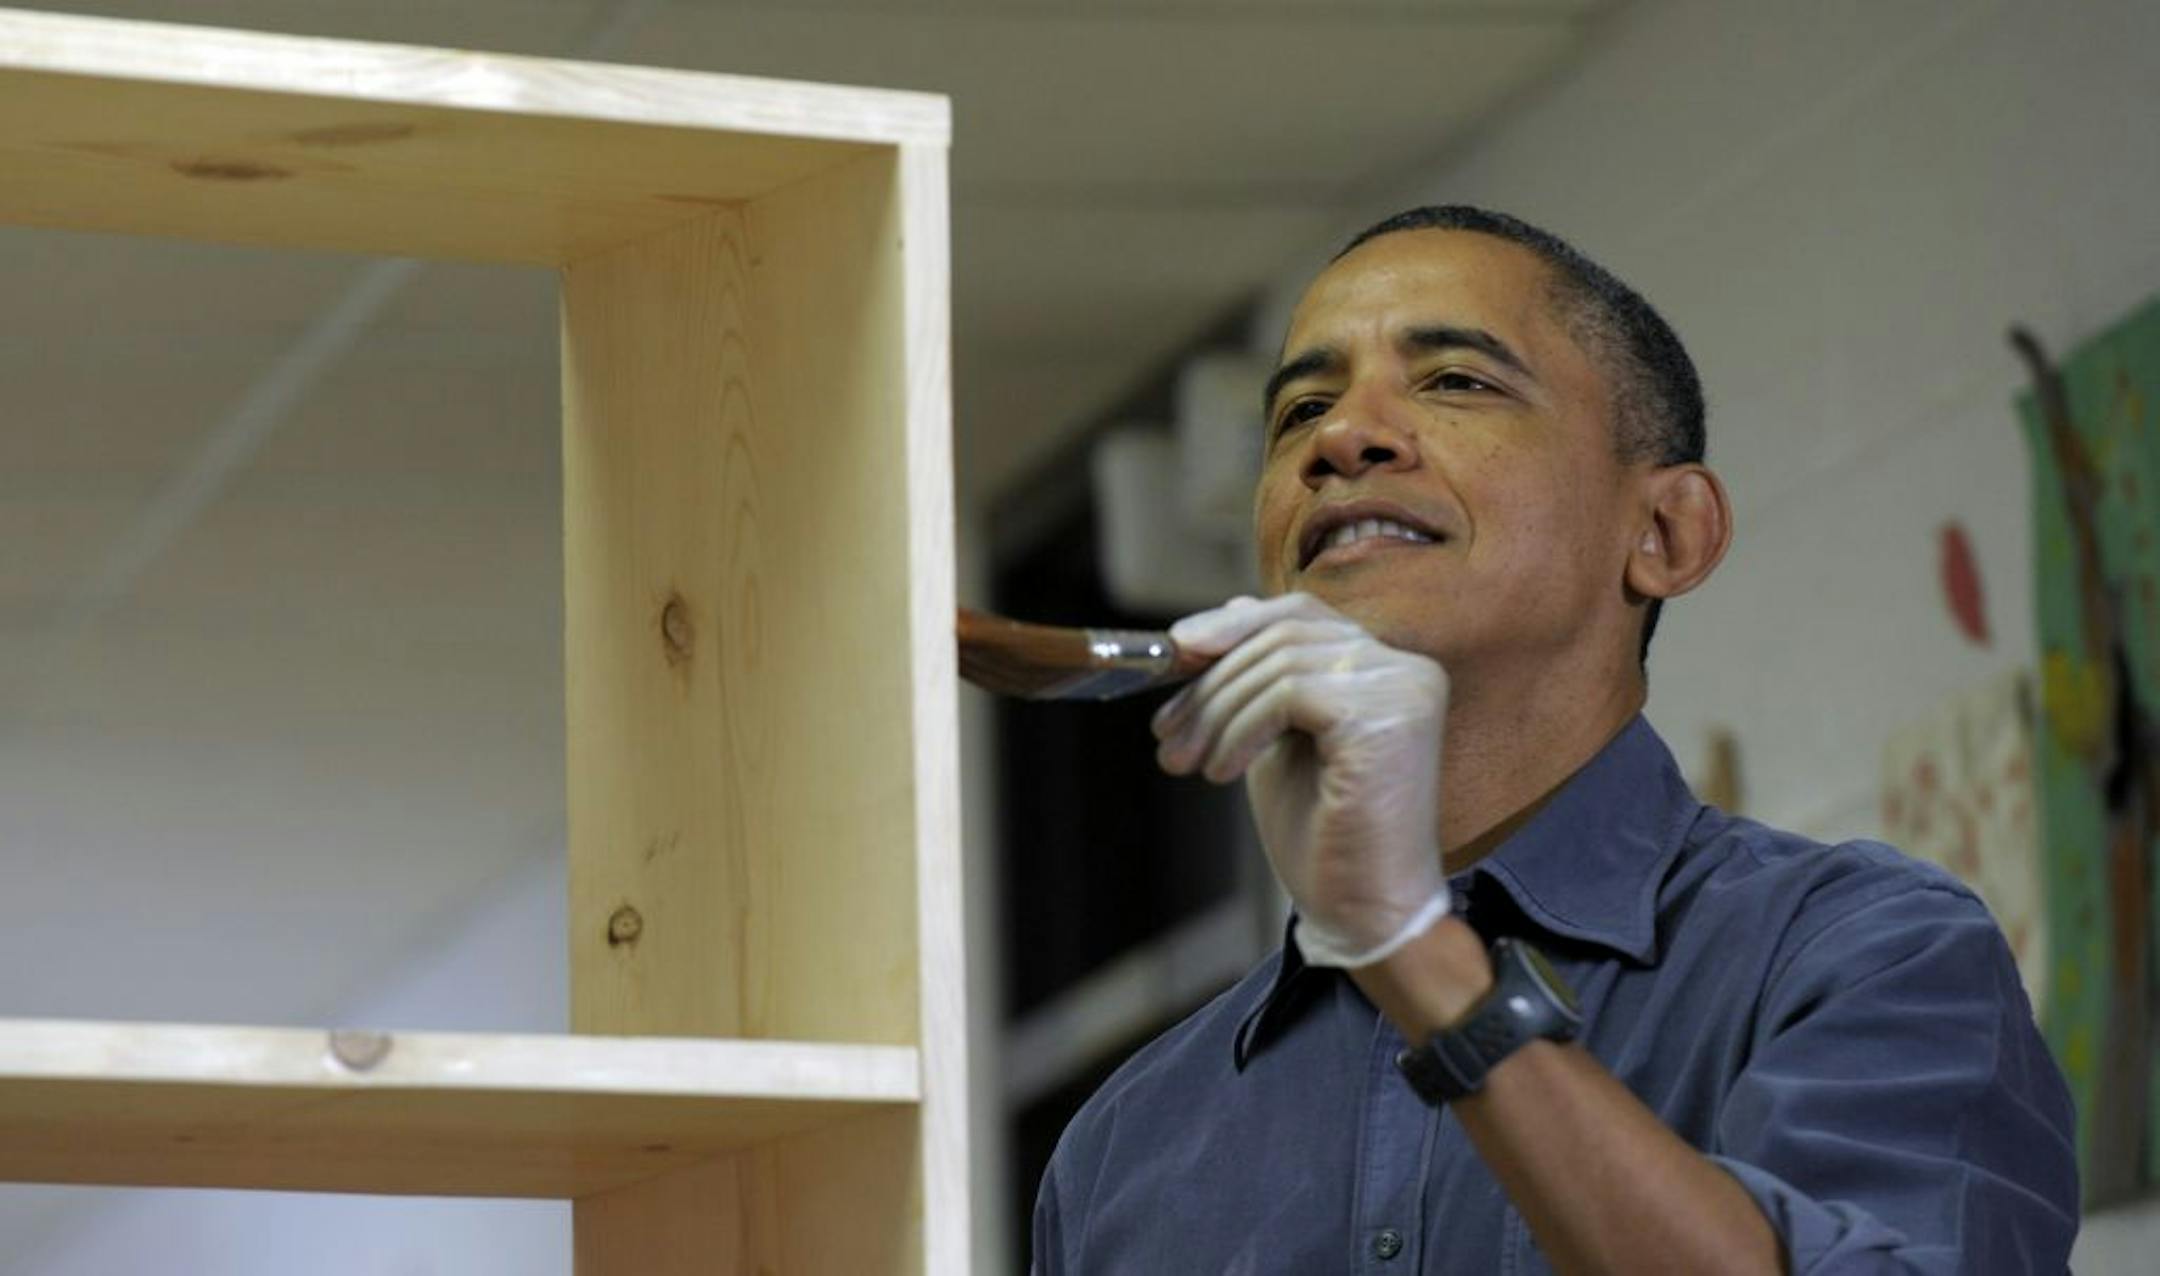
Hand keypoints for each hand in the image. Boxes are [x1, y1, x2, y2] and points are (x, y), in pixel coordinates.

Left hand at [1151, 592, 1451, 966]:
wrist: (1363, 914)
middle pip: (1283, 633)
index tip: (1176, 654)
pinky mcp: (1387, 716)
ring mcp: (1403, 688)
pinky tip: (1224, 772)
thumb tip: (1226, 612)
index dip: (1231, 625)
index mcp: (1387, 668)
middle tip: (1167, 734)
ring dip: (1217, 713)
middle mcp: (1406, 668)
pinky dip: (1241, 730)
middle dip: (1211, 682)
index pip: (1299, 613)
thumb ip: (1264, 681)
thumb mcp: (1279, 740)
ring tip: (1189, 761)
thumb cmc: (1325, 839)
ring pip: (1278, 662)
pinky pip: (1288, 693)